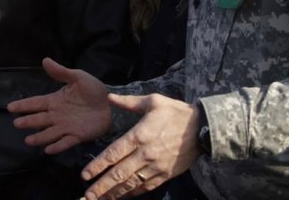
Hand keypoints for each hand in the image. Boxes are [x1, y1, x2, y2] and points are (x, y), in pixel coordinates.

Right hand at [7, 57, 111, 153]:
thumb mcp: (78, 77)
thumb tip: (45, 60)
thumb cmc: (94, 90)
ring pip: (49, 133)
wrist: (113, 102)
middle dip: (28, 121)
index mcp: (56, 100)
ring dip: (39, 137)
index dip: (24, 105)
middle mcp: (58, 115)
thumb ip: (61, 72)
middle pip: (39, 119)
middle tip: (17, 124)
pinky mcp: (78, 136)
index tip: (10, 107)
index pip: (36, 103)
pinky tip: (48, 149)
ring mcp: (67, 126)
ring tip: (28, 141)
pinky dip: (57, 146)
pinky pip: (65, 142)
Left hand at [81, 93, 200, 199]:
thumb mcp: (153, 101)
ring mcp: (156, 167)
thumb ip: (129, 102)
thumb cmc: (176, 112)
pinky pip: (145, 187)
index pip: (114, 153)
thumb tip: (110, 98)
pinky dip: (132, 193)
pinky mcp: (165, 174)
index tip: (85, 175)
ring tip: (100, 199)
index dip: (98, 166)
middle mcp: (146, 154)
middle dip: (101, 187)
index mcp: (140, 135)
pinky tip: (121, 196)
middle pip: (119, 174)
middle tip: (87, 195)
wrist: (204, 129)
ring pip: (131, 184)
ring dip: (114, 193)